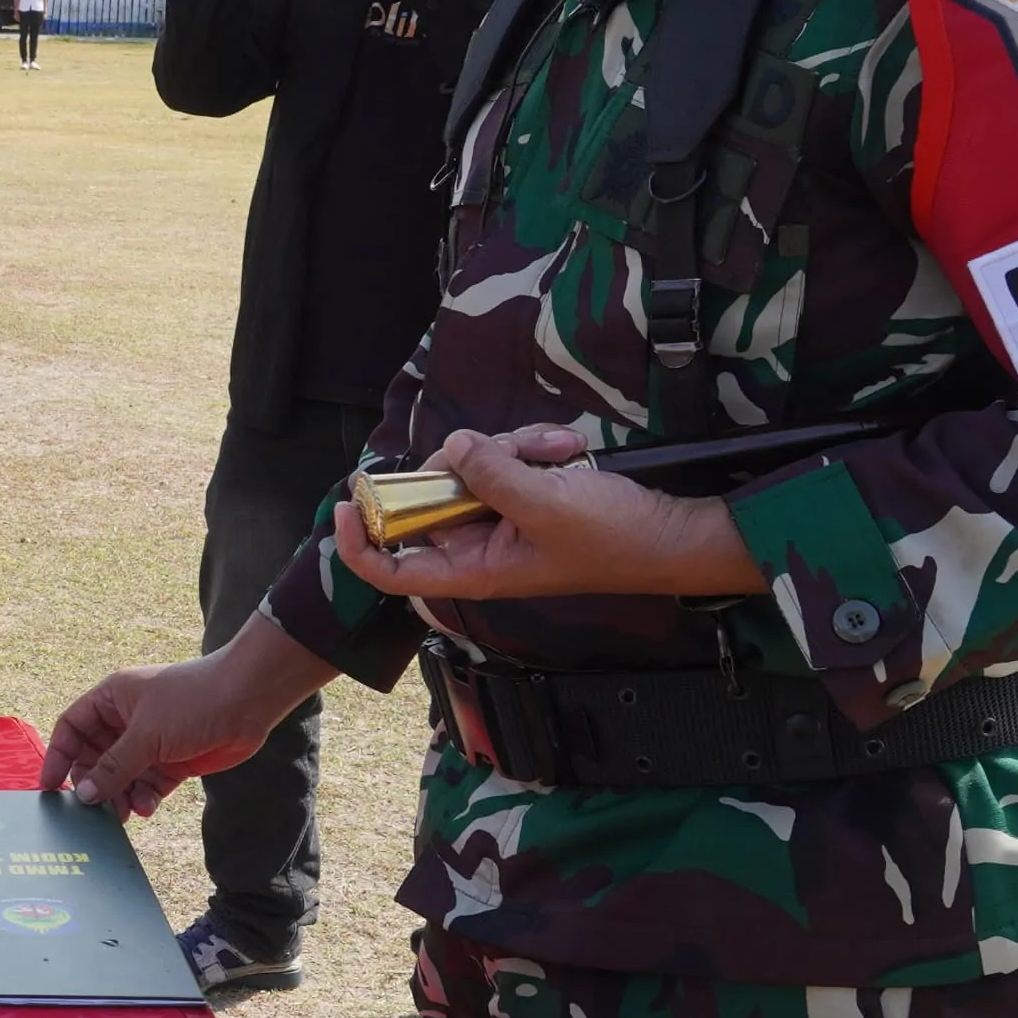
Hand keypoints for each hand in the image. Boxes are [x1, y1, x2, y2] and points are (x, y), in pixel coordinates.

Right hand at [42, 615, 335, 820]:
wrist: (248, 699)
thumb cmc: (192, 702)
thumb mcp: (145, 734)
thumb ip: (113, 767)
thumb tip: (84, 795)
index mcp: (112, 699)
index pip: (72, 727)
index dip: (59, 756)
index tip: (50, 788)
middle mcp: (127, 720)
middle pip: (95, 757)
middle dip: (94, 784)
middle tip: (94, 810)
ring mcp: (152, 742)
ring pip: (122, 776)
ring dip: (120, 795)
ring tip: (125, 814)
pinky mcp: (174, 761)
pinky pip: (148, 784)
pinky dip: (144, 797)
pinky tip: (147, 807)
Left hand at [335, 426, 768, 604]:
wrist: (673, 531)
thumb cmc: (613, 537)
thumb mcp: (544, 503)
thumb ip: (490, 475)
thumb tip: (453, 448)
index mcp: (474, 570)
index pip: (393, 568)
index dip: (358, 541)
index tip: (345, 501)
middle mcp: (481, 547)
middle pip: (432, 498)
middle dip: (467, 462)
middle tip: (507, 451)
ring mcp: (504, 519)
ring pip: (473, 469)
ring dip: (512, 448)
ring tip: (558, 453)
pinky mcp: (527, 496)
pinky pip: (507, 461)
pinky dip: (534, 448)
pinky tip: (568, 450)